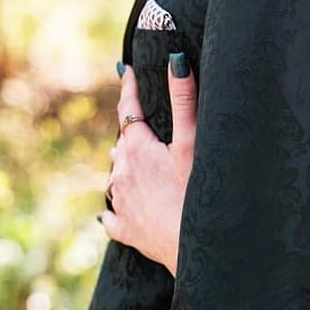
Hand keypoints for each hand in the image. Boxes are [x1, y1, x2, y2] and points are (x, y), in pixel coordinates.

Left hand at [101, 59, 196, 274]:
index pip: (128, 110)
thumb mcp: (192, 143)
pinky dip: (115, 210)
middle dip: (131, 136)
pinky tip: (116, 212)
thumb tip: (176, 61)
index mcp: (137, 148)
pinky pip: (112, 217)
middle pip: (122, 146)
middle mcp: (122, 173)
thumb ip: (184, 100)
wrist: (195, 247)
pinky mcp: (125, 230)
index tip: (125, 69)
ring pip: (115, 179)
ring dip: (124, 170)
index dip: (128, 87)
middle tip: (142, 129)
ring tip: (135, 168)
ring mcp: (121, 203)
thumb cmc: (197, 192)